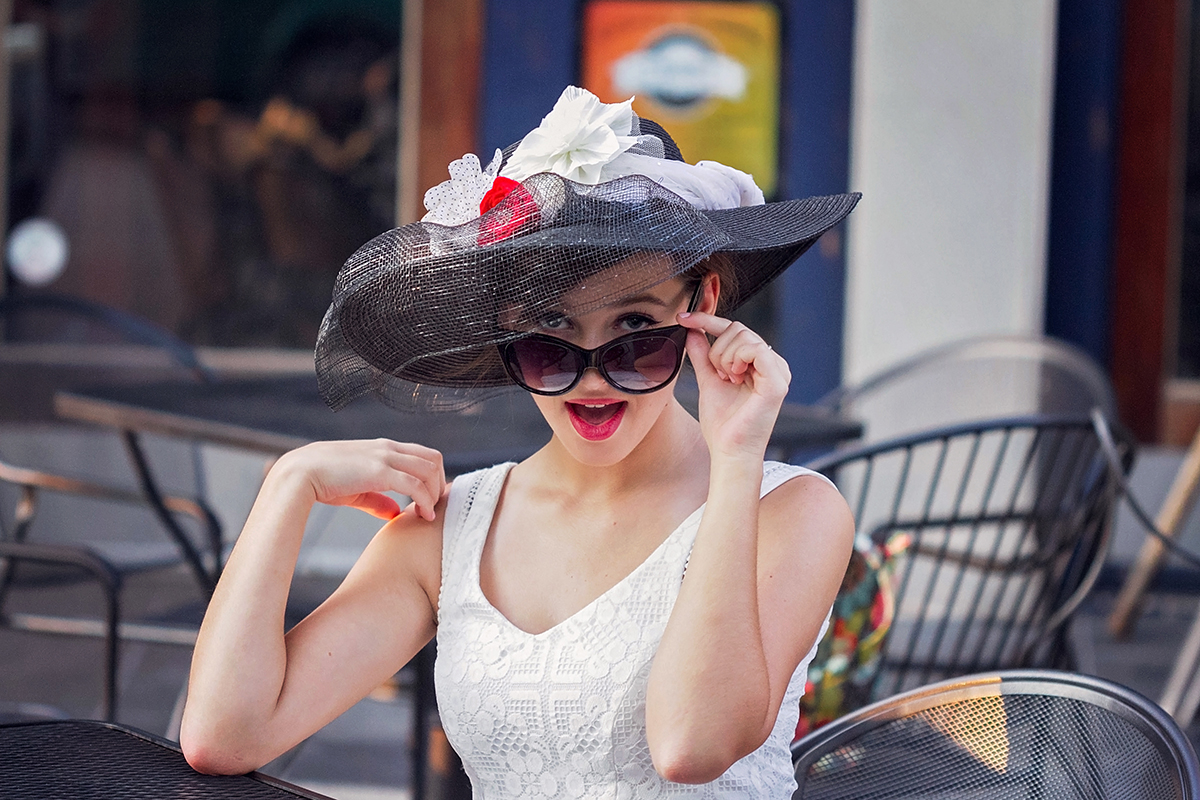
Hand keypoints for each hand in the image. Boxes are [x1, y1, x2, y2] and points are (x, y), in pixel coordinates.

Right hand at [272, 439, 445, 520]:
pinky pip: (415, 485)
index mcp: (384, 448)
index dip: (433, 477)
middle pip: (433, 459)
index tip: (430, 499)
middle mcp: (388, 448)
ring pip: (429, 470)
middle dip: (439, 484)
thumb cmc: (323, 481)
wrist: (298, 474)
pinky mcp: (379, 471)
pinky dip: (425, 501)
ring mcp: (385, 457)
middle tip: (433, 507)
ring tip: (428, 514)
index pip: (424, 454)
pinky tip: (422, 516)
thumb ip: (378, 499)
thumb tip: (395, 513)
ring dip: (434, 494)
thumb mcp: (356, 489)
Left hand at [677, 312, 790, 459]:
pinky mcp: (778, 381)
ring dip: (724, 358)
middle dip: (717, 350)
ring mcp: (778, 371)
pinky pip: (755, 349)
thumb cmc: (722, 423)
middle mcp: (772, 364)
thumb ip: (702, 355)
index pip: (734, 329)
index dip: (707, 320)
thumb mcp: (708, 380)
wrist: (728, 451)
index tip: (683, 318)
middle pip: (738, 328)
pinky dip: (736, 359)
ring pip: (743, 336)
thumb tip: (693, 330)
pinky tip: (734, 377)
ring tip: (727, 380)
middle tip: (719, 375)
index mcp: (759, 364)